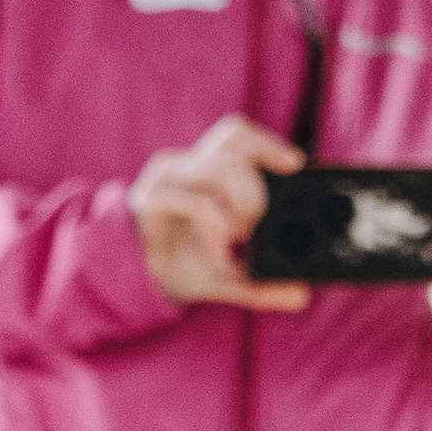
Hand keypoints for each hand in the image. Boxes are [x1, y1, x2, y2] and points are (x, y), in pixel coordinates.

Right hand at [128, 115, 310, 309]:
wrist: (131, 284)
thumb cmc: (177, 267)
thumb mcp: (228, 275)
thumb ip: (263, 282)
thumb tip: (300, 295)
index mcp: (204, 171)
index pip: (237, 136)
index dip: (267, 143)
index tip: (294, 166)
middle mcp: (184, 166)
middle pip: (233, 146)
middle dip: (255, 188)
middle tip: (254, 226)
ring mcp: (166, 179)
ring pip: (220, 168)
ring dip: (239, 205)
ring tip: (236, 237)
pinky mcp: (151, 199)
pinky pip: (197, 202)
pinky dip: (216, 227)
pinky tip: (216, 251)